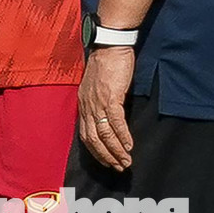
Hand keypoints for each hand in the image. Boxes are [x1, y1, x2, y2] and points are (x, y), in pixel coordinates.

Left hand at [77, 46, 134, 171]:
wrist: (110, 45)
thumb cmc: (107, 62)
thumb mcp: (97, 84)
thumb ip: (99, 100)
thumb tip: (107, 116)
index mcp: (83, 103)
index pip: (85, 134)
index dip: (96, 151)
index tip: (106, 161)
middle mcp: (88, 105)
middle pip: (94, 139)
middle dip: (106, 156)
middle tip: (118, 167)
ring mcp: (98, 102)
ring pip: (105, 134)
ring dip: (116, 151)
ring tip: (126, 161)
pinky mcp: (111, 97)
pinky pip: (116, 122)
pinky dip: (123, 136)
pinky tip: (129, 146)